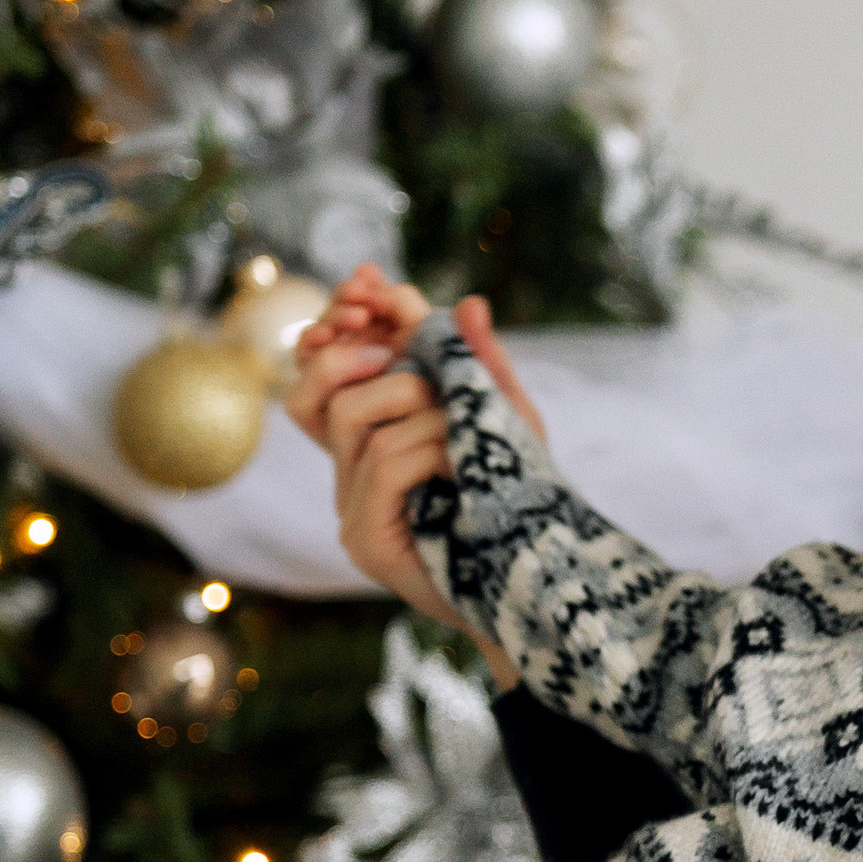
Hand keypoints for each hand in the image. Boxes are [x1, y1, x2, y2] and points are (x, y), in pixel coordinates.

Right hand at [285, 273, 546, 688]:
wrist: (540, 580)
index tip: (370, 281)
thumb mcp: (508, 419)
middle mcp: (351, 472)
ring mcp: (353, 509)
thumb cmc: (524, 499)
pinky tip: (462, 459)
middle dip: (374, 354)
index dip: (340, 323)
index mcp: (374, 440)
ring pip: (355, 419)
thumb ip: (483, 365)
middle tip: (425, 361)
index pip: (324, 371)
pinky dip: (428, 447)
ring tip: (464, 425)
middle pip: (322, 388)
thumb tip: (471, 301)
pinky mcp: (367, 540)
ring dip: (420, 406)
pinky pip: (382, 465)